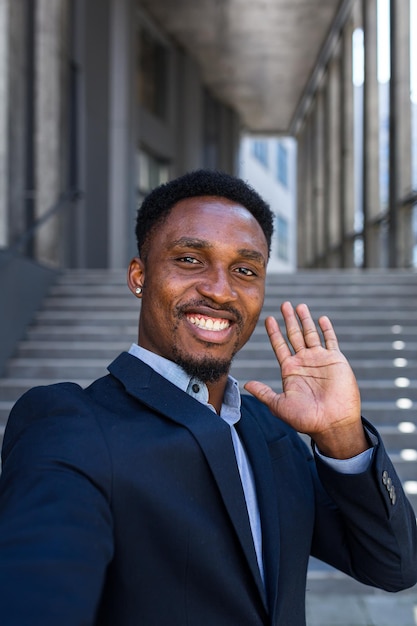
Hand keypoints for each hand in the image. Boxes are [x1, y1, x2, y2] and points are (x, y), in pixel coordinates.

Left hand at [244, 302, 368, 458]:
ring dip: (306, 320)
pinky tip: (321, 318)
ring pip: (311, 334)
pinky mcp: (336, 360)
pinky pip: (331, 341)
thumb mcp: (279, 405)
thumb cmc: (306, 419)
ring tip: (300, 306)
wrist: (332, 424)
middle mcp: (304, 362)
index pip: (279, 346)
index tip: (268, 319)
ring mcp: (320, 360)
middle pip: (294, 335)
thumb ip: (264, 392)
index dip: (274, 332)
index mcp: (290, 370)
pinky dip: (326, 329)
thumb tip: (246, 384)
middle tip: (284, 304)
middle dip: (289, 320)